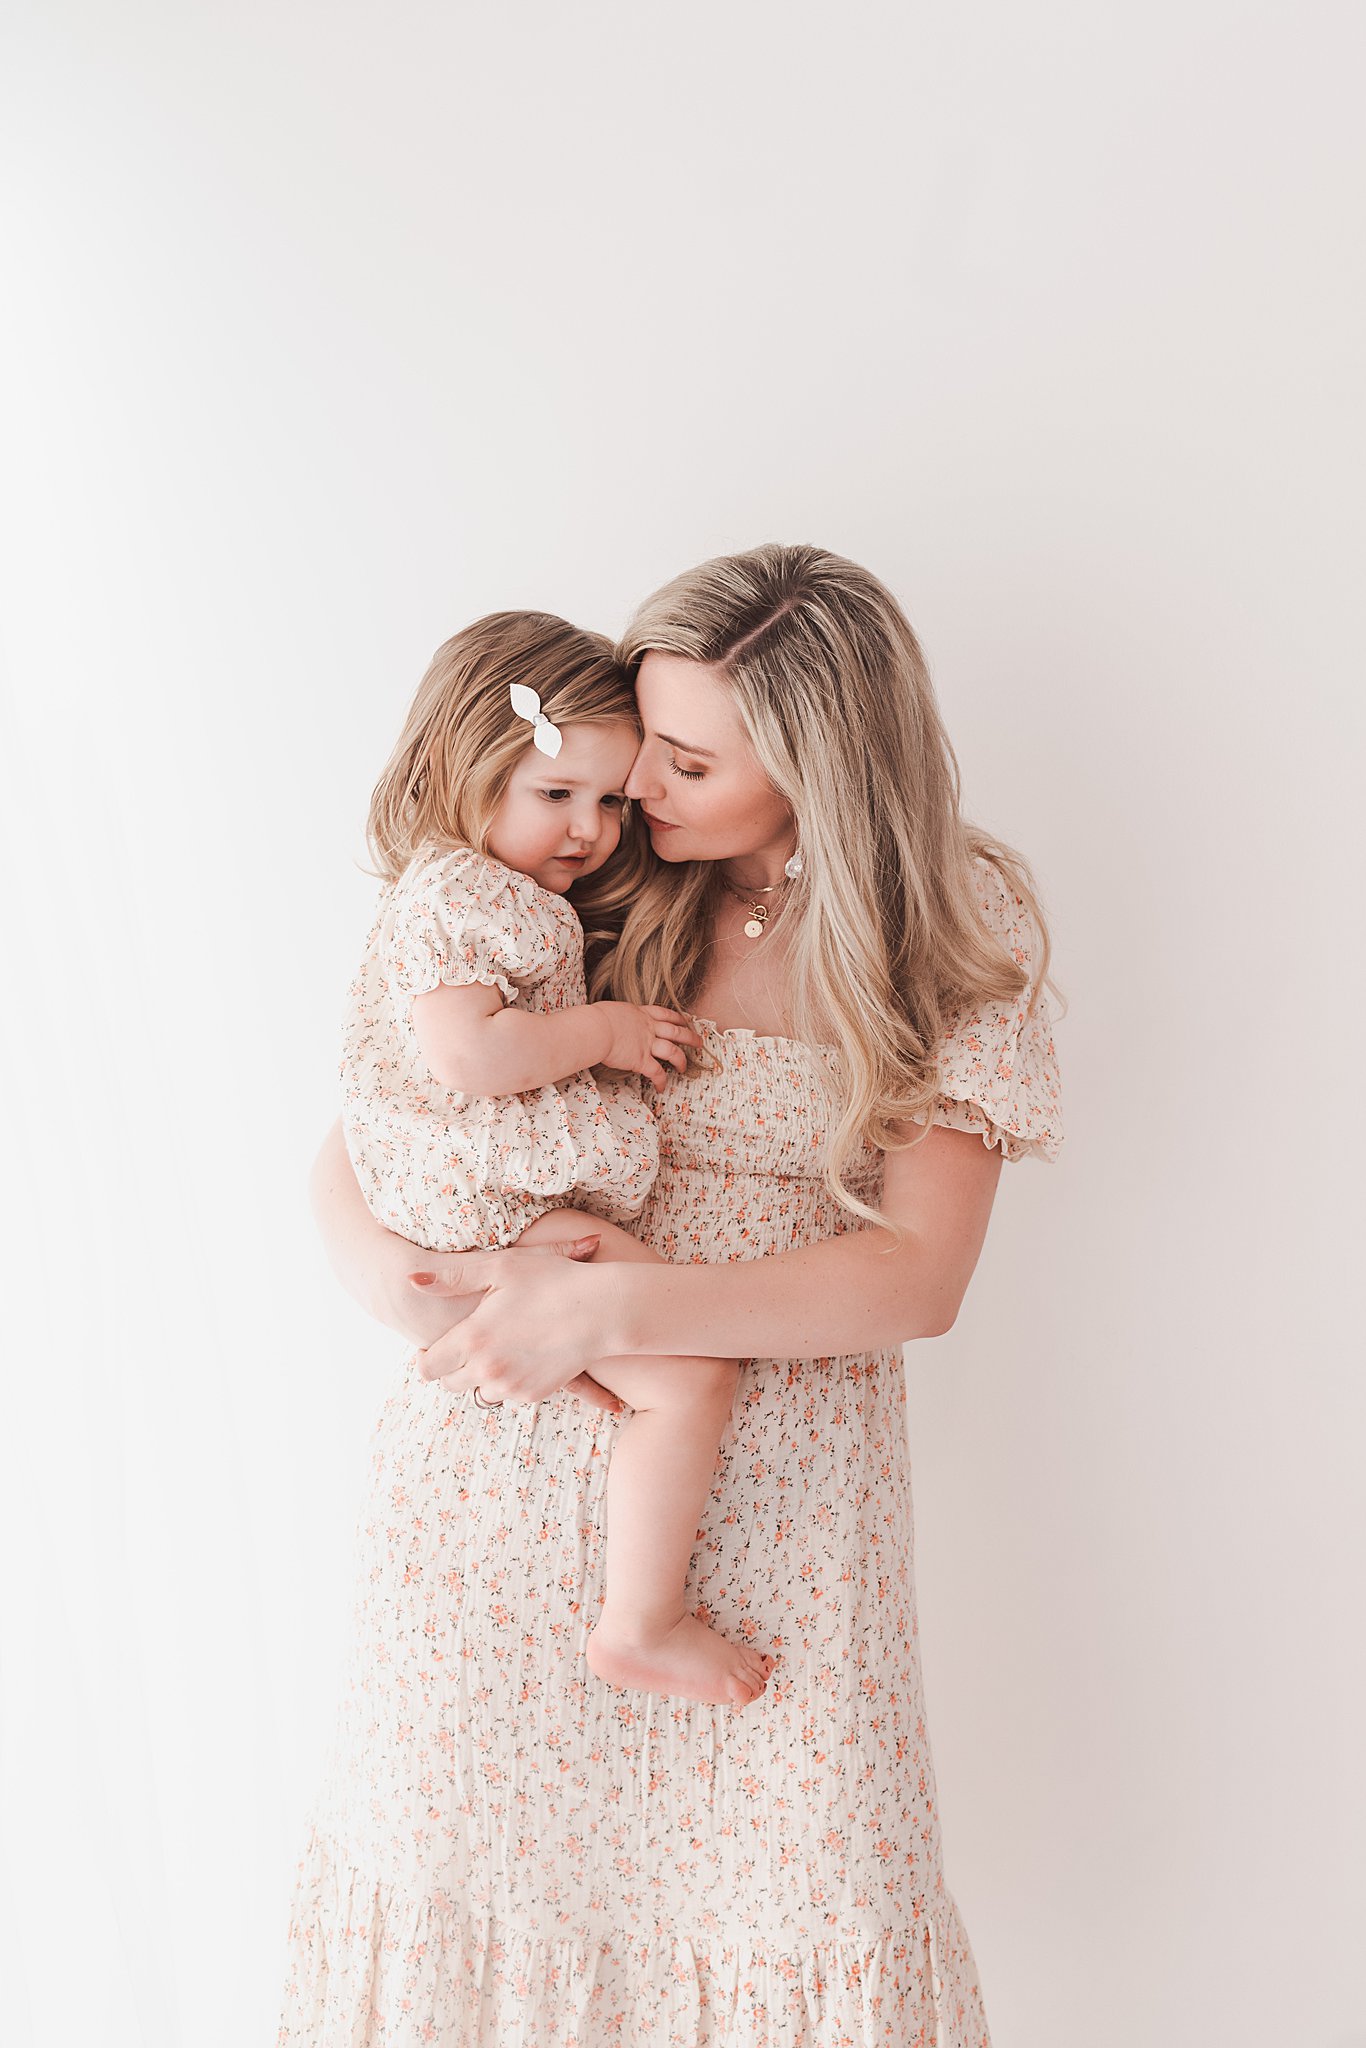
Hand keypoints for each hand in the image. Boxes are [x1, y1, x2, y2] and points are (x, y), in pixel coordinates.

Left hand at [408, 1233, 625, 1409]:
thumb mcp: (499, 1268)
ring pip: (479, 1391)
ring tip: (499, 1345)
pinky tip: (524, 1352)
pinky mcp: (533, 1395)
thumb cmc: (551, 1281)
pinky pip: (508, 1393)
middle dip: (453, 1366)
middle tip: (470, 1342)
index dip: (427, 1356)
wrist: (602, 1310)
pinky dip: (509, 1378)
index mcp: (472, 1339)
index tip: (437, 1343)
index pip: (428, 1366)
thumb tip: (411, 1279)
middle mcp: (487, 1369)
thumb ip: (452, 1278)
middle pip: (450, 1383)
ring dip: (482, 1375)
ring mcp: (511, 1386)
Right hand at [592, 1002, 701, 1089]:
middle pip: (676, 1032)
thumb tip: (612, 1019)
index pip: (665, 1014)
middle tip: (699, 1042)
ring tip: (685, 1067)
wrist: (596, 1028)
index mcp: (641, 1014)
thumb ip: (618, 1016)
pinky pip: (657, 1073)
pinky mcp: (641, 1060)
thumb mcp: (612, 1010)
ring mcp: (647, 1044)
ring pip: (673, 1051)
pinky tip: (662, 1088)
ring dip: (681, 1060)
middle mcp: (648, 1028)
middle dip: (690, 1037)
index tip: (684, 1021)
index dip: (677, 1018)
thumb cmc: (595, 1018)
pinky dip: (661, 1081)